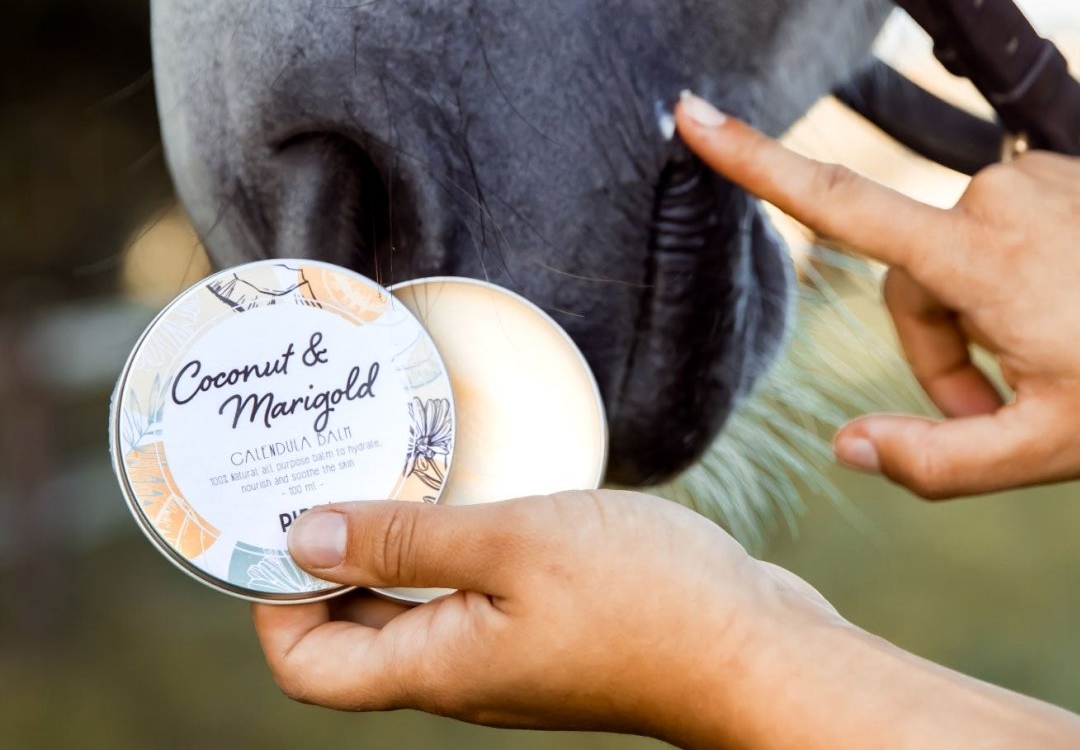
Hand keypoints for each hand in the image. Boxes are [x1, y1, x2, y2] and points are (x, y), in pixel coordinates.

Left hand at [254, 491, 842, 744]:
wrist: (753, 647)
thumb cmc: (645, 598)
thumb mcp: (514, 546)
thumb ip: (405, 546)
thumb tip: (299, 541)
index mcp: (437, 668)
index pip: (308, 664)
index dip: (271, 600)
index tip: (272, 518)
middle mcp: (460, 670)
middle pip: (352, 632)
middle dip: (321, 558)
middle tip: (321, 470)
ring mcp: (506, 652)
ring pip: (411, 608)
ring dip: (386, 544)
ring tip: (386, 464)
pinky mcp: (547, 627)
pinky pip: (467, 591)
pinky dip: (445, 544)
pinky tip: (468, 488)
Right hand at [676, 92, 1079, 497]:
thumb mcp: (1055, 448)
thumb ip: (939, 461)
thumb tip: (844, 448)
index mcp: (978, 258)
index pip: (836, 202)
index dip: (751, 160)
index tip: (690, 114)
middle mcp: (992, 198)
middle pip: (910, 285)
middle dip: (940, 354)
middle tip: (1004, 411)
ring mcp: (1029, 178)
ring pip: (955, 260)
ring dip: (981, 320)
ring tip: (1054, 362)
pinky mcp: (1057, 172)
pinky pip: (1001, 232)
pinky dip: (1016, 281)